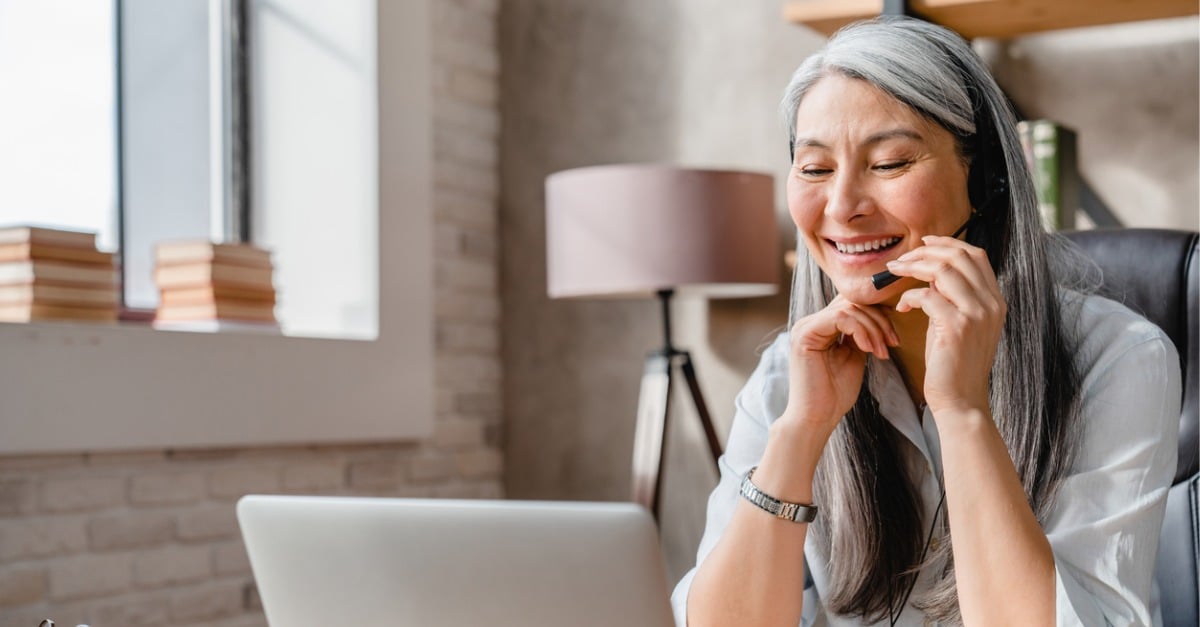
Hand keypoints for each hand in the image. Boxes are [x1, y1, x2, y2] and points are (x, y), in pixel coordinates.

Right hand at [783, 295, 897, 437]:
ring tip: (882, 352)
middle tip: (892, 343)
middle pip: (851, 302)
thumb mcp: (854, 356)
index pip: (850, 304)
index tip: (893, 338)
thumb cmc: (835, 394)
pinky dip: (860, 331)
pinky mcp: (805, 335)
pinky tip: (869, 349)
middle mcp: (809, 322)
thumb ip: (860, 335)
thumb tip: (880, 317)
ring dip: (873, 329)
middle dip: (879, 320)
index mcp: (820, 327)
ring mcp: (805, 327)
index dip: (876, 315)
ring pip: (848, 308)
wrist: (818, 418)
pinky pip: (840, 318)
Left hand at [886, 235, 1005, 413]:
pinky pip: (927, 296)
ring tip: (895, 273)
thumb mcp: (958, 322)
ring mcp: (977, 314)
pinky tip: (902, 308)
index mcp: (995, 300)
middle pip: (959, 256)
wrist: (961, 400)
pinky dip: (909, 297)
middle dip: (926, 251)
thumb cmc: (953, 362)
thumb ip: (951, 295)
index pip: (975, 255)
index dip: (948, 243)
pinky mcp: (957, 327)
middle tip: (902, 259)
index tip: (924, 243)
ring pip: (943, 270)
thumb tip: (931, 270)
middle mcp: (991, 303)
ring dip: (913, 267)